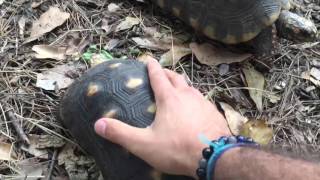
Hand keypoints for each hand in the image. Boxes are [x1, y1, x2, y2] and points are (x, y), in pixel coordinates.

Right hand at [94, 58, 230, 177]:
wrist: (215, 157)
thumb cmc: (177, 149)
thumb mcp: (144, 144)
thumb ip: (120, 133)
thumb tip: (98, 124)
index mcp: (170, 98)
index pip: (158, 77)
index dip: (152, 67)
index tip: (148, 59)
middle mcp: (187, 95)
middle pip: (176, 77)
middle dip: (167, 72)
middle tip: (161, 71)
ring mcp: (203, 103)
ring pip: (190, 87)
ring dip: (182, 84)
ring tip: (177, 88)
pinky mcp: (214, 113)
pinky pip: (202, 100)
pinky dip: (194, 98)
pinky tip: (194, 107)